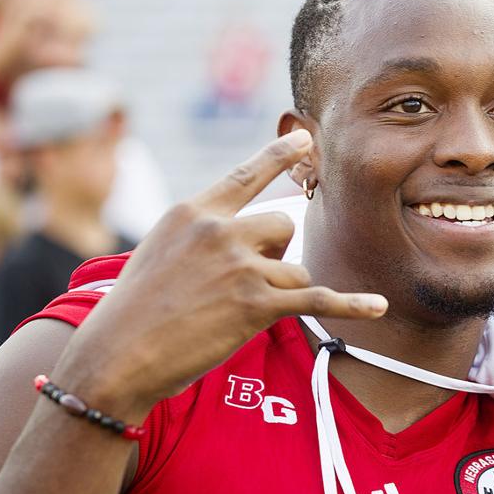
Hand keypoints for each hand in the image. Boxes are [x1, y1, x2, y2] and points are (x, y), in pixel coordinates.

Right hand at [54, 130, 386, 417]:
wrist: (115, 356)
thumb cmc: (134, 312)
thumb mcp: (161, 252)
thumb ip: (203, 235)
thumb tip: (256, 237)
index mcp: (192, 212)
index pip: (245, 175)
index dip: (278, 155)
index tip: (304, 138)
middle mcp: (219, 230)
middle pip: (284, 225)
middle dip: (277, 254)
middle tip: (239, 285)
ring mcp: (239, 265)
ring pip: (295, 267)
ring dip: (279, 290)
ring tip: (234, 311)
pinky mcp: (255, 303)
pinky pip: (316, 298)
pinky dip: (350, 304)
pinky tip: (378, 306)